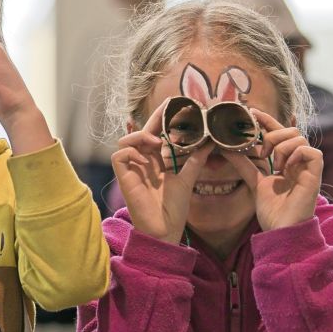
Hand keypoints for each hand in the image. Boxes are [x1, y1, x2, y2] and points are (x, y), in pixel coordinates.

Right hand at [111, 98, 213, 244]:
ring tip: (155, 141)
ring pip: (126, 140)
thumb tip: (212, 141)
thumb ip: (197, 159)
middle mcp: (143, 160)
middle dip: (154, 117)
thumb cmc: (174, 207)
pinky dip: (132, 153)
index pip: (158, 132)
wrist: (165, 228)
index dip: (164, 117)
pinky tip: (146, 161)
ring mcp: (132, 168)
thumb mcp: (188, 178)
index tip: (176, 103)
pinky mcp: (123, 176)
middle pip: (143, 131)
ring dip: (140, 136)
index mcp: (157, 159)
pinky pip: (120, 155)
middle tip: (169, 104)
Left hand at [224, 109, 322, 231]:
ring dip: (281, 147)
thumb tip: (225, 147)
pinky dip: (296, 155)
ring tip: (273, 165)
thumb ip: (244, 164)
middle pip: (291, 130)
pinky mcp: (315, 175)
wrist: (281, 230)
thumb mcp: (254, 182)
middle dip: (273, 134)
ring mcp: (308, 167)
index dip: (267, 120)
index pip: (279, 132)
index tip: (251, 112)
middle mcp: (299, 161)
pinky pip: (311, 152)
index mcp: (286, 161)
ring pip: (299, 138)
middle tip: (261, 152)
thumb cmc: (272, 210)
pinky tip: (285, 168)